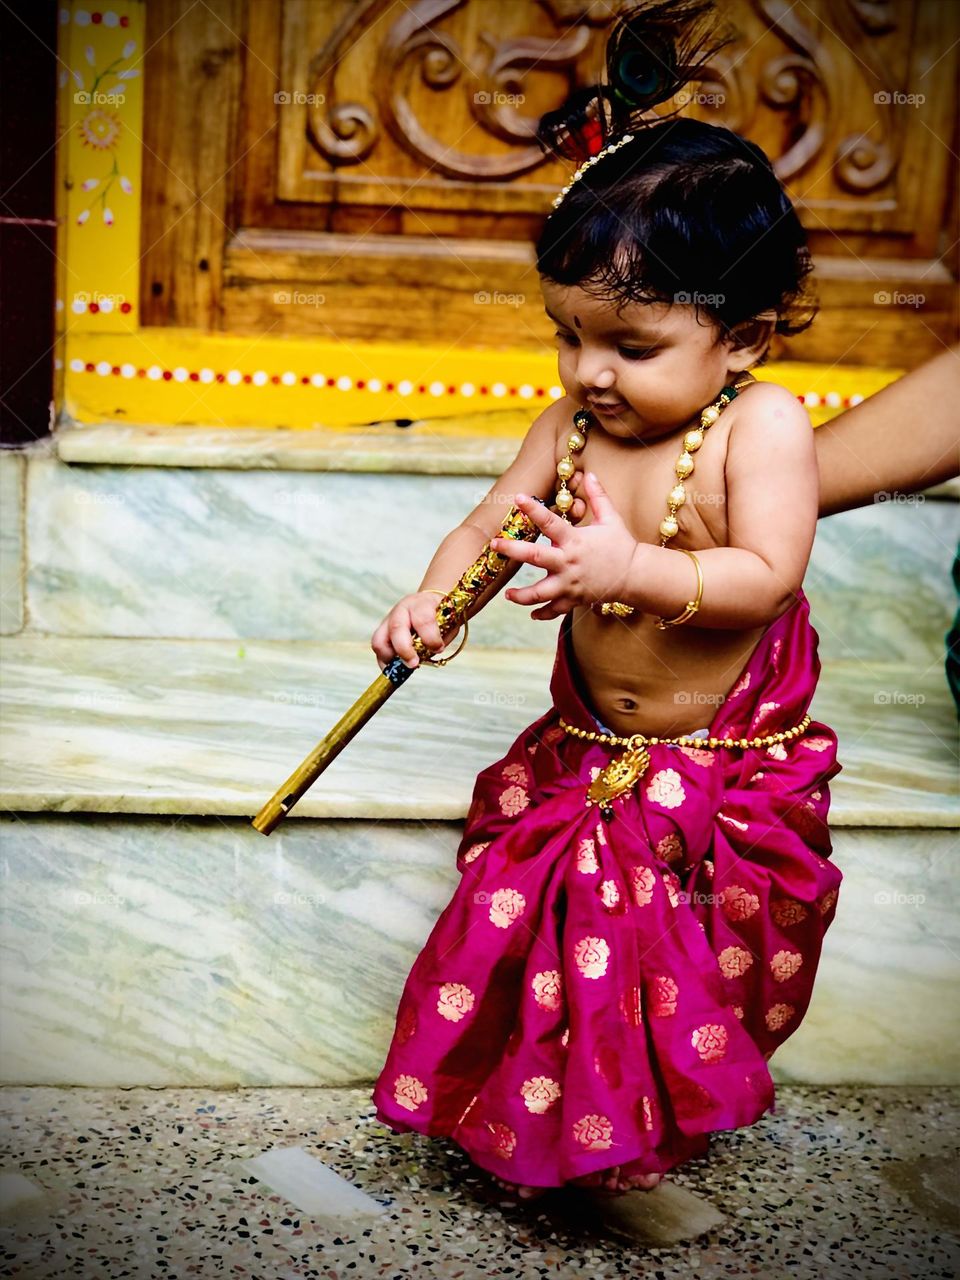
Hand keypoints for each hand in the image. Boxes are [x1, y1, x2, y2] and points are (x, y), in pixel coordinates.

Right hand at [370, 591, 456, 669]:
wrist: (431, 602)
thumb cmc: (441, 613)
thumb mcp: (448, 622)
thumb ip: (440, 638)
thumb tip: (430, 652)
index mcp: (421, 603)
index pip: (423, 620)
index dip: (431, 638)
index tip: (438, 649)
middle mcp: (402, 610)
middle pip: (396, 628)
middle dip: (404, 650)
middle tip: (414, 664)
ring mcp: (388, 620)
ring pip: (379, 640)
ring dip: (388, 658)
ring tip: (401, 668)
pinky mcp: (382, 631)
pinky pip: (378, 649)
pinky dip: (384, 661)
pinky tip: (395, 668)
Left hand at [490, 472, 639, 620]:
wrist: (635, 575)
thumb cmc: (621, 545)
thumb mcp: (610, 518)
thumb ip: (598, 497)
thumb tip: (591, 474)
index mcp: (575, 540)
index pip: (550, 522)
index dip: (533, 509)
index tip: (517, 498)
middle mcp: (568, 563)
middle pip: (534, 557)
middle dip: (512, 550)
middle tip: (493, 545)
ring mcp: (569, 584)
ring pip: (539, 594)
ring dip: (521, 596)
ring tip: (508, 593)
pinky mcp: (574, 600)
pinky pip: (554, 610)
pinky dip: (542, 614)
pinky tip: (531, 613)